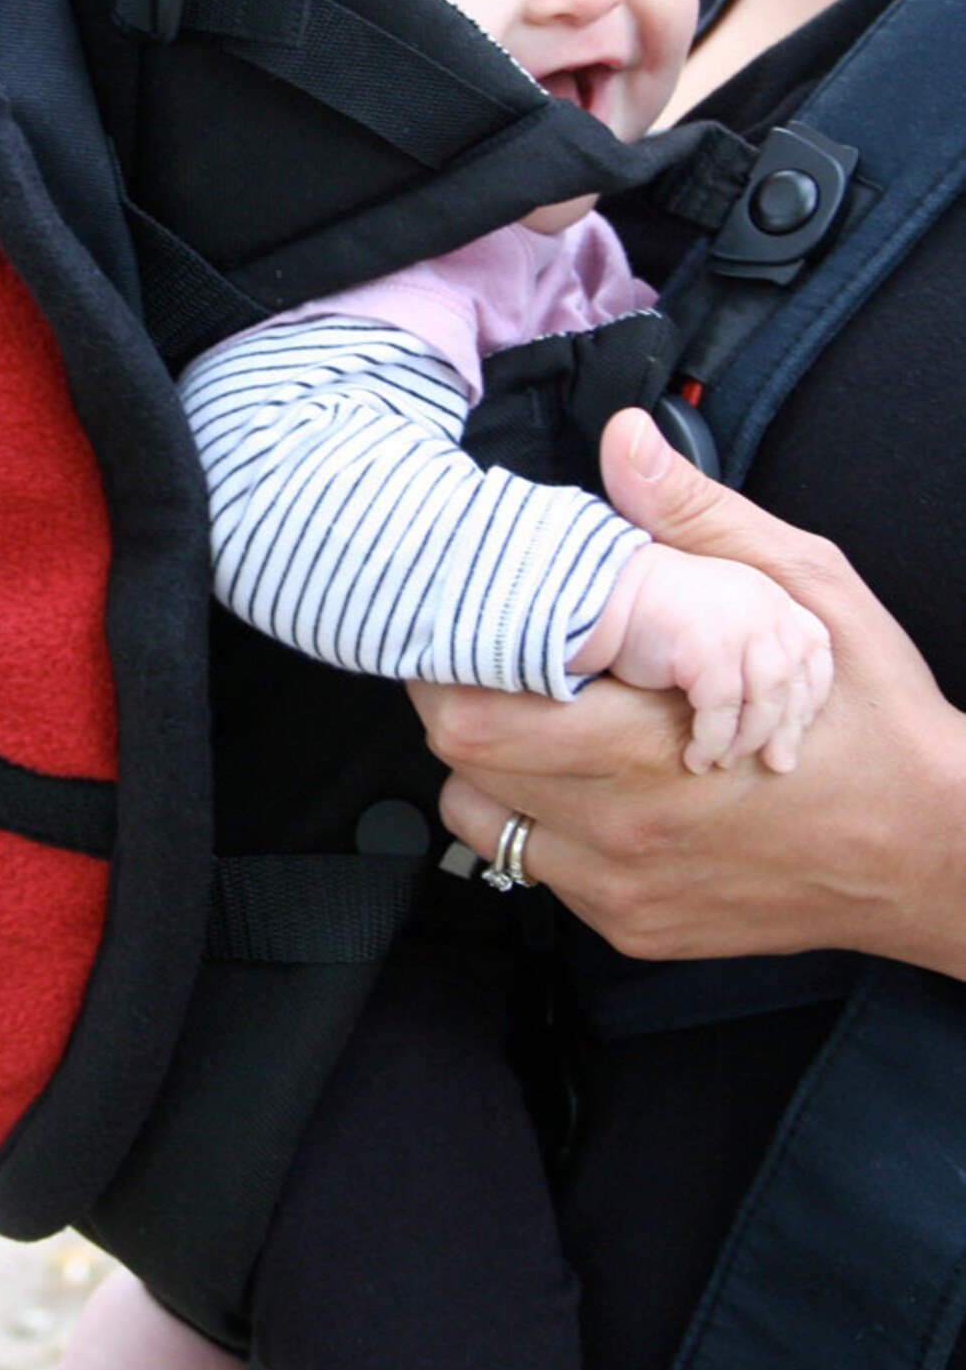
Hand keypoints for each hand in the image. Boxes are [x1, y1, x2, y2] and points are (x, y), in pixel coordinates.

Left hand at [413, 409, 965, 973]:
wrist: (934, 854)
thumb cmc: (876, 723)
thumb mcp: (806, 592)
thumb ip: (700, 519)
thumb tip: (626, 444)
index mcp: (650, 746)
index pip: (480, 710)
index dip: (452, 654)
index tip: (466, 614)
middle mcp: (624, 829)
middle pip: (464, 762)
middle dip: (457, 694)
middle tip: (487, 651)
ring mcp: (623, 887)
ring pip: (483, 819)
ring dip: (489, 762)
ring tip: (538, 715)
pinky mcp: (632, 925)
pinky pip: (533, 868)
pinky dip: (538, 819)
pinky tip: (586, 778)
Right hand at [570, 541, 832, 772]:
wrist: (604, 591)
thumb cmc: (656, 610)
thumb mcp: (718, 616)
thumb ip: (753, 643)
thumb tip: (778, 705)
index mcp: (770, 595)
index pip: (815, 647)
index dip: (812, 691)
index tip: (798, 724)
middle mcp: (764, 607)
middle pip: (793, 681)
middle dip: (787, 728)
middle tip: (778, 764)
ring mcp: (739, 627)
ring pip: (763, 703)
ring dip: (747, 740)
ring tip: (725, 760)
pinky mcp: (707, 650)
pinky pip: (722, 712)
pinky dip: (712, 741)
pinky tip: (697, 757)